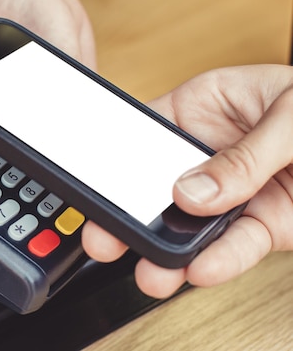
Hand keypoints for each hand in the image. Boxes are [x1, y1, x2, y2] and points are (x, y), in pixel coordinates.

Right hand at [82, 64, 292, 297]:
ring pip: (195, 225)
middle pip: (163, 186)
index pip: (149, 136)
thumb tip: (193, 192)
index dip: (120, 163)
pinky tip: (202, 268)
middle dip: (136, 217)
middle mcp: (215, 153)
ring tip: (154, 270)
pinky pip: (238, 245)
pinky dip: (221, 259)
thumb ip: (243, 155)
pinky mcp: (266, 224)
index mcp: (206, 107)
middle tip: (109, 240)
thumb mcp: (289, 114)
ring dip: (172, 250)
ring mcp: (239, 192)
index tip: (102, 190)